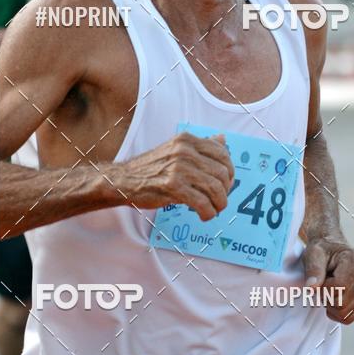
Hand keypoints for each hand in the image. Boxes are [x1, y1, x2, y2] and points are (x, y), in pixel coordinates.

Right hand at [113, 132, 234, 220]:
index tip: (227, 183)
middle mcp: (184, 150)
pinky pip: (202, 202)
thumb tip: (222, 139)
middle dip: (226, 191)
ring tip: (214, 210)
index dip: (230, 171)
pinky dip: (208, 212)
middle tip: (220, 201)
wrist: (123, 180)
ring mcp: (178, 168)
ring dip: (219, 204)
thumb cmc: (151, 168)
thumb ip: (200, 146)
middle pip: (221, 172)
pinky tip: (204, 215)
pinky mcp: (173, 186)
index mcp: (187, 140)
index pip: (222, 153)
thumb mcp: (176, 150)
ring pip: (215, 188)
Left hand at [302, 238, 353, 324]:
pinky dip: (337, 312)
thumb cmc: (324, 250)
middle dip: (326, 298)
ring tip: (329, 290)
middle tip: (322, 285)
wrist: (332, 249)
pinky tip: (333, 299)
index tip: (318, 282)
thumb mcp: (313, 254)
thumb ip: (313, 270)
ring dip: (331, 305)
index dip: (324, 289)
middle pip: (343, 303)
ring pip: (346, 313)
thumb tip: (312, 288)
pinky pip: (350, 317)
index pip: (340, 286)